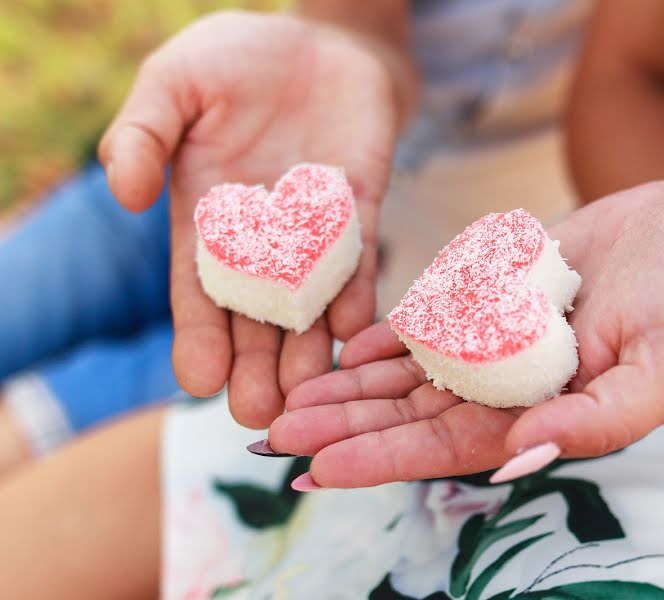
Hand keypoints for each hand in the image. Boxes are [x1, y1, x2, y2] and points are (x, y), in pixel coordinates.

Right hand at [99, 11, 398, 426]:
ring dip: (309, 349)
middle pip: (255, 317)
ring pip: (309, 303)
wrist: (320, 42)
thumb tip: (126, 194)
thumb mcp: (174, 83)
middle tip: (261, 418)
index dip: (198, 337)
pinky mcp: (360, 213)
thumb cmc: (235, 58)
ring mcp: (313, 232)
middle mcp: (259, 241)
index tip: (198, 382)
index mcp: (204, 221)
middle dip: (257, 366)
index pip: (197, 291)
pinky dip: (357, 294)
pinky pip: (358, 261)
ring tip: (311, 394)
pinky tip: (355, 329)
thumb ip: (143, 134)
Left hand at [267, 180, 663, 485]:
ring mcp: (501, 343)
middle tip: (271, 434)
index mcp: (546, 418)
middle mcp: (513, 390)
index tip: (315, 468)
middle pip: (413, 417)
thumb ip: (601, 419)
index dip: (381, 460)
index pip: (449, 450)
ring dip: (351, 387)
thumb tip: (522, 456)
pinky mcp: (496, 298)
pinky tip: (343, 346)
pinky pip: (431, 321)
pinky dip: (387, 336)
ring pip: (411, 375)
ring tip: (289, 397)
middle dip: (344, 427)